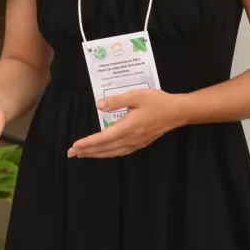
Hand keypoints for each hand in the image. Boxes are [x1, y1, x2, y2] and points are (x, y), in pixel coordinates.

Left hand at [67, 89, 188, 158]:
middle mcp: (131, 138)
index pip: (104, 138)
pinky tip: (103, 153)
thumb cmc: (157, 101)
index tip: (75, 145)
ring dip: (96, 154)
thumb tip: (99, 105)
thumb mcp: (137, 95)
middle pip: (105, 149)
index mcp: (128, 127)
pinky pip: (120, 152)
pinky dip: (108, 154)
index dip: (88, 143)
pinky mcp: (140, 144)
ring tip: (82, 154)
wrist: (177, 112)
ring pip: (112, 152)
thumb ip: (117, 100)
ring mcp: (136, 143)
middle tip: (71, 153)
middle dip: (87, 151)